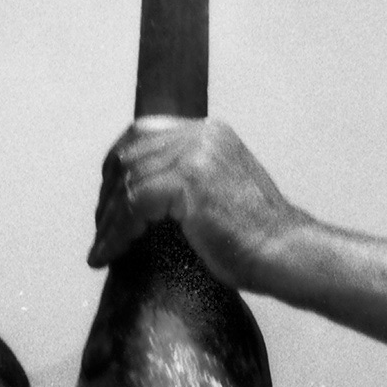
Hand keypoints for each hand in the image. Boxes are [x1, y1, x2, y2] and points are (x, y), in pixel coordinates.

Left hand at [90, 119, 308, 290]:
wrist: (286, 253)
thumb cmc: (256, 238)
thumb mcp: (218, 191)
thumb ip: (186, 179)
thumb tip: (140, 195)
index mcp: (209, 132)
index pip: (143, 133)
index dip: (117, 165)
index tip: (107, 200)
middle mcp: (202, 134)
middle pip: (129, 153)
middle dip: (108, 194)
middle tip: (100, 228)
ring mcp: (196, 154)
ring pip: (128, 181)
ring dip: (108, 219)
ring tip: (101, 247)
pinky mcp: (189, 181)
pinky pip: (134, 204)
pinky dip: (117, 232)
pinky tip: (110, 253)